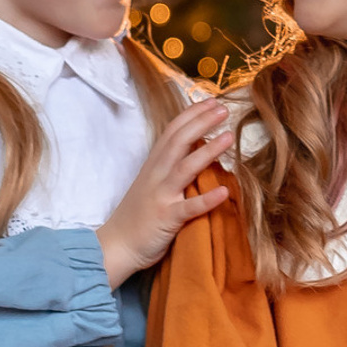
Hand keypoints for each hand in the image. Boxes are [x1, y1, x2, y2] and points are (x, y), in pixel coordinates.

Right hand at [97, 98, 231, 286]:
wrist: (117, 245)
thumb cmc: (137, 214)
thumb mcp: (151, 182)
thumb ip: (170, 164)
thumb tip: (196, 145)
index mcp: (154, 165)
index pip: (173, 131)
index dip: (192, 114)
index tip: (212, 102)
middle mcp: (157, 175)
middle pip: (179, 141)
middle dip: (202, 122)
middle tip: (224, 109)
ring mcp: (161, 196)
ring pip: (185, 168)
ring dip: (208, 151)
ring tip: (229, 137)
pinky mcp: (167, 219)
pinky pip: (189, 208)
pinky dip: (206, 199)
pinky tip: (224, 191)